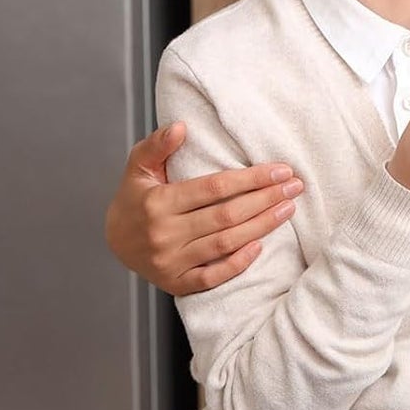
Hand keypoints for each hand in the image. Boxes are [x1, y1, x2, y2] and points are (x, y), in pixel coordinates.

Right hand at [103, 124, 305, 295]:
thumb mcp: (139, 166)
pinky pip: (213, 277)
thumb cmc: (135, 198)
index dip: (251, 178)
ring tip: (288, 209)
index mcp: (158, 202)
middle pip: (226, 215)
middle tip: (295, 187)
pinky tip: (261, 246)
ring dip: (262, 226)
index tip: (281, 170)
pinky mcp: (176, 283)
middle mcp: (165, 234)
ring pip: (226, 243)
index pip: (215, 188)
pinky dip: (238, 263)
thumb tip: (180, 127)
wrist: (114, 241)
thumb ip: (157, 145)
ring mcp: (170, 261)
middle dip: (266, 199)